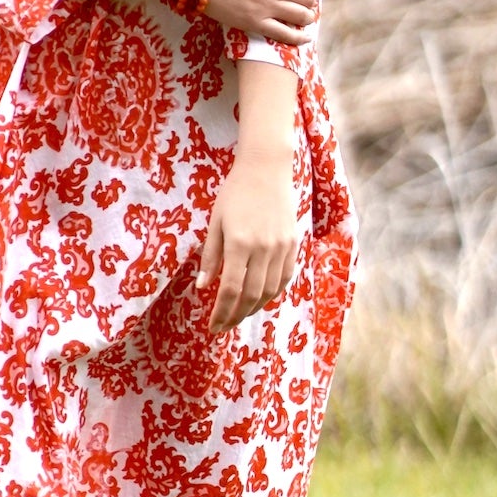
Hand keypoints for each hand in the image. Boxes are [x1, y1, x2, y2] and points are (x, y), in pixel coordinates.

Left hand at [197, 151, 298, 332]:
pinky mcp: (293, 244)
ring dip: (254, 308)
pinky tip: (260, 298)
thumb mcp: (215, 223)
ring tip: (239, 315)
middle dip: (236, 316)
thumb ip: (211, 256)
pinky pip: (285, 277)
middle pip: (251, 296)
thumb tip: (203, 287)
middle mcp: (263, 249)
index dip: (221, 312)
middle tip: (223, 327)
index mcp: (239, 243)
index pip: (231, 289)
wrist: (266, 169)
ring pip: (270, 290)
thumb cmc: (234, 194)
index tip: (212, 326)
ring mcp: (281, 247)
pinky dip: (273, 293)